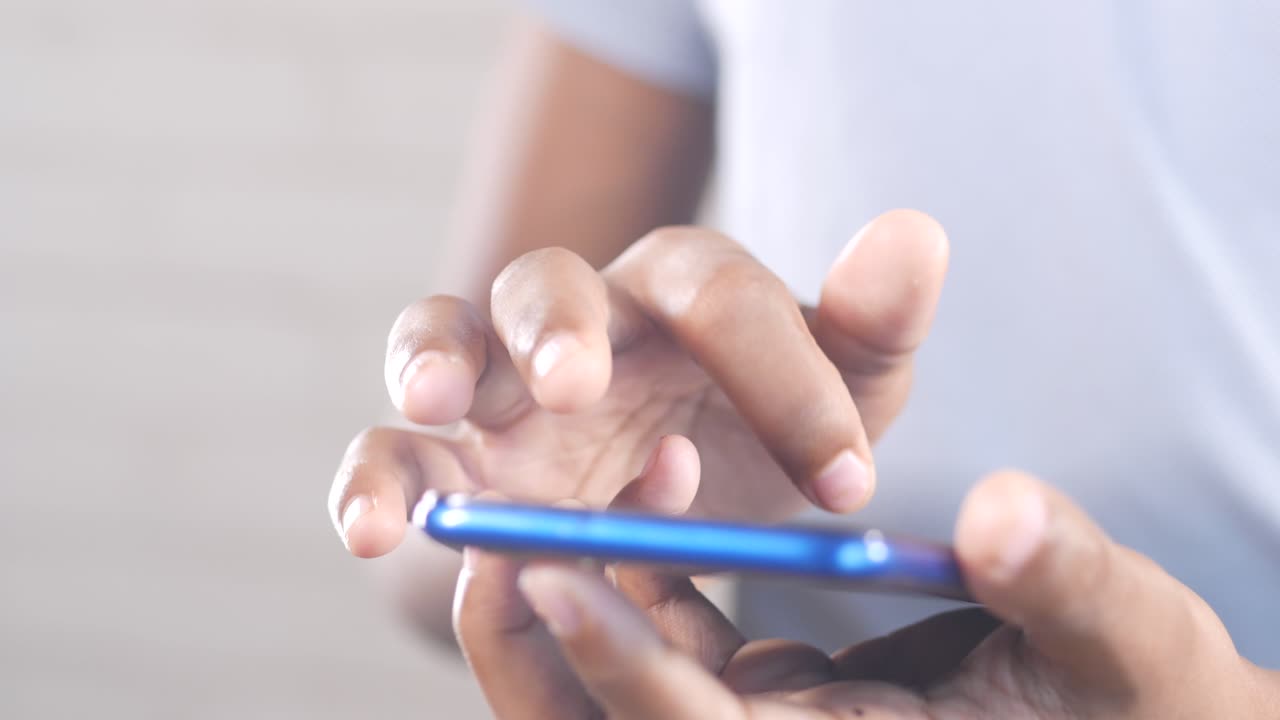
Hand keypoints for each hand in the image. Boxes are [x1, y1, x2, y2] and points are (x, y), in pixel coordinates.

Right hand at [328, 210, 948, 556]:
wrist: (711, 496)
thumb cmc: (774, 427)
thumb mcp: (848, 388)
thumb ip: (870, 323)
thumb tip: (917, 232)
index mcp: (683, 290)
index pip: (716, 292)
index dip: (781, 378)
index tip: (843, 485)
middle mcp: (586, 320)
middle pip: (547, 281)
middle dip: (556, 327)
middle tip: (578, 385)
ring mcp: (507, 387)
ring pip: (444, 340)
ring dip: (429, 367)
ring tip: (432, 411)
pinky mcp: (457, 460)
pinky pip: (395, 454)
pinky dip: (375, 480)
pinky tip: (372, 528)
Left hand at [456, 459, 1277, 718]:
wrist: (1137, 718)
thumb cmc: (1152, 699)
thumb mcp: (1136, 642)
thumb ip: (1068, 581)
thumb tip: (1002, 511)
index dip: (627, 669)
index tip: (555, 571)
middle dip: (541, 654)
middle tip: (488, 540)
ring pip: (616, 699)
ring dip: (570, 605)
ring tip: (543, 501)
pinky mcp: (763, 700)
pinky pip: (667, 655)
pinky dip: (640, 584)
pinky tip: (654, 481)